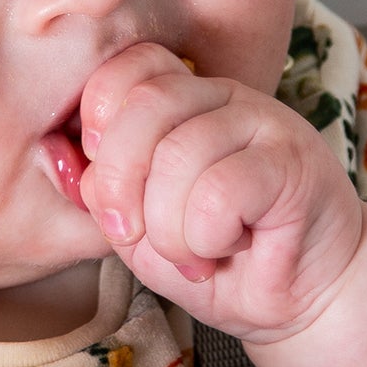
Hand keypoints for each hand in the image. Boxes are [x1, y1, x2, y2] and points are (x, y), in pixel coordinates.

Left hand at [78, 46, 366, 366]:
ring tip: (194, 251)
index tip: (106, 189)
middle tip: (134, 233)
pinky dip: (207, 237)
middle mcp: (224, 96)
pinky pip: (219, 191)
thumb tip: (63, 158)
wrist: (302, 297)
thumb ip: (102, 191)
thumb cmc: (220, 259)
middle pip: (143, 106)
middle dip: (119, 185)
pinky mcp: (293, 161)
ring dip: (169, 228)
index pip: (124, 69)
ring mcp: (263, 122)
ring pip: (178, 155)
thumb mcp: (140, 228)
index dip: (97, 124)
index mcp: (184, 98)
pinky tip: (227, 247)